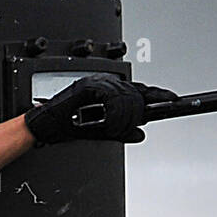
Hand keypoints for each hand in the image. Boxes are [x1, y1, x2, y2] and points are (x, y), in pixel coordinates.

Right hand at [25, 75, 176, 144]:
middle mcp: (103, 82)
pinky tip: (107, 123)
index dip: (156, 94)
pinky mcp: (87, 86)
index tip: (173, 99)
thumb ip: (120, 132)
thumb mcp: (98, 132)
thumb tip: (141, 134)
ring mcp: (95, 82)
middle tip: (136, 124)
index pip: (137, 90)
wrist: (43, 127)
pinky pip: (111, 98)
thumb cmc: (64, 126)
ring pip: (126, 97)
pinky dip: (112, 114)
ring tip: (113, 129)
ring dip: (123, 118)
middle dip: (138, 113)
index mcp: (107, 90)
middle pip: (135, 93)